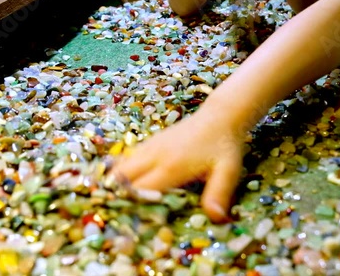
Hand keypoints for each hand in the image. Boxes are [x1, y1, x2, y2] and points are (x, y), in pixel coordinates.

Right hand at [110, 110, 244, 222]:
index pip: (141, 190)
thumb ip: (219, 193)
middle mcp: (154, 156)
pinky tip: (121, 185)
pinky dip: (120, 172)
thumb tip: (215, 218)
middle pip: (122, 177)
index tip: (126, 222)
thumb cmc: (224, 147)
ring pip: (120, 167)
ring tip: (112, 202)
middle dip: (115, 196)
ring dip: (115, 183)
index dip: (132, 206)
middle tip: (113, 215)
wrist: (220, 117)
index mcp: (171, 167)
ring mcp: (150, 147)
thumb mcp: (227, 171)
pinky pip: (126, 158)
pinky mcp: (150, 142)